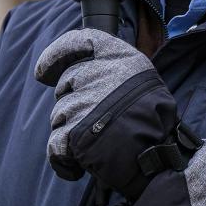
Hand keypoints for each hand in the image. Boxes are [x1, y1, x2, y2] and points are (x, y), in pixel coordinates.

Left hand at [34, 28, 205, 205]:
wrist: (160, 158)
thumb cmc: (152, 121)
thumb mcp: (141, 79)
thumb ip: (109, 68)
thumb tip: (66, 69)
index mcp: (120, 56)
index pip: (78, 41)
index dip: (56, 54)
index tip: (44, 71)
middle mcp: (100, 74)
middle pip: (65, 85)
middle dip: (73, 105)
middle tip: (98, 121)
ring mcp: (86, 102)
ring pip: (59, 115)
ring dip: (71, 131)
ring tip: (98, 141)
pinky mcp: (76, 131)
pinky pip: (55, 144)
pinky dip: (62, 158)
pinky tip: (76, 165)